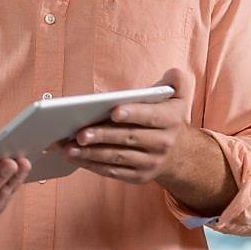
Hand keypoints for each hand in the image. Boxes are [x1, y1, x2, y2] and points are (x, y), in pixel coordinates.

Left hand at [61, 68, 189, 183]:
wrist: (181, 154)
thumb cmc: (169, 119)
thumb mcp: (179, 98)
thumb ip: (176, 83)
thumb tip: (172, 74)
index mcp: (170, 120)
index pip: (151, 116)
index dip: (133, 114)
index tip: (114, 111)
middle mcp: (162, 143)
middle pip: (129, 138)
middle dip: (102, 136)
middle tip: (79, 134)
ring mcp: (150, 162)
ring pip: (117, 157)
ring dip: (91, 154)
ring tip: (69, 148)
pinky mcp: (138, 176)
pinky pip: (113, 172)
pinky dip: (93, 165)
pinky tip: (76, 158)